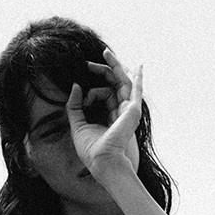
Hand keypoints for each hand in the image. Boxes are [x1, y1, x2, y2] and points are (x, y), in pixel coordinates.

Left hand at [66, 49, 142, 179]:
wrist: (102, 161)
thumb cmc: (91, 149)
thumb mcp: (77, 124)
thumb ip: (74, 105)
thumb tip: (76, 86)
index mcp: (109, 115)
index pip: (103, 94)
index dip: (90, 91)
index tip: (78, 89)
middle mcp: (120, 111)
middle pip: (113, 85)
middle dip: (102, 71)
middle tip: (88, 63)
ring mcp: (128, 110)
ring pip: (122, 82)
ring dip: (114, 66)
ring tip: (105, 53)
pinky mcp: (132, 110)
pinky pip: (136, 90)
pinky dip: (138, 78)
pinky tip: (139, 67)